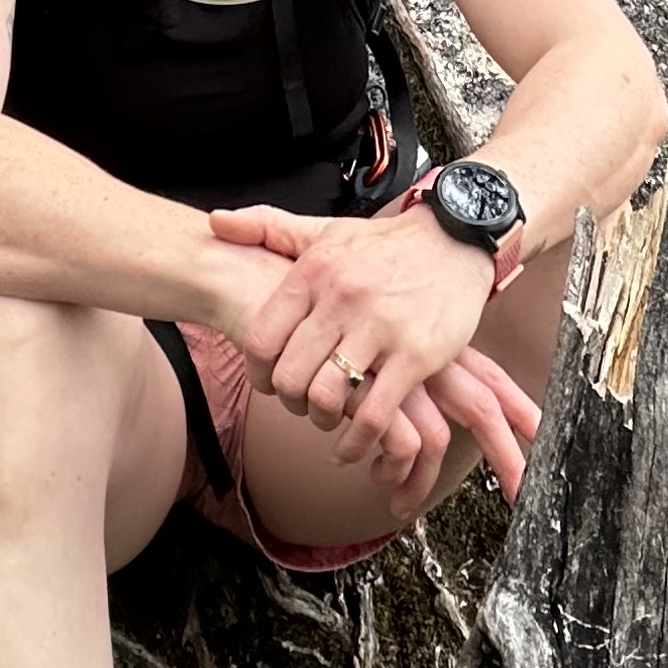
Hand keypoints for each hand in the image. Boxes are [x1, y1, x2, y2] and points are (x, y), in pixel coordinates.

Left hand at [210, 203, 499, 477]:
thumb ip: (265, 227)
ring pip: (328, 397)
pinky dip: (358, 441)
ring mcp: (380, 329)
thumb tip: (213, 223)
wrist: (455, 238)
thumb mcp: (322, 230)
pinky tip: (353, 443)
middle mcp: (342, 299)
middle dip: (290, 400)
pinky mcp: (416, 356)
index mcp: (314, 272)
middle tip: (301, 403)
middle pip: (290, 376)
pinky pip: (374, 414)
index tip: (269, 380)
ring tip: (328, 419)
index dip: (257, 372)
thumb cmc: (382, 244)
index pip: (262, 338)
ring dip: (322, 420)